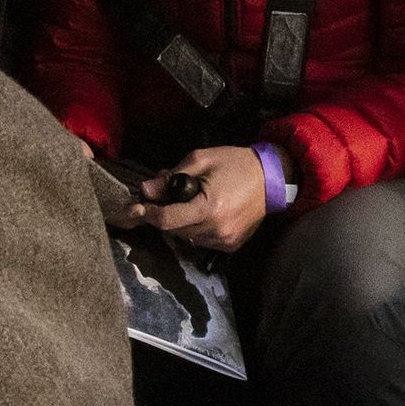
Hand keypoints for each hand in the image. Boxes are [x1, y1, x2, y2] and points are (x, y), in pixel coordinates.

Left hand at [143, 143, 270, 252]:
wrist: (271, 178)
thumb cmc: (235, 164)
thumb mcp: (201, 160)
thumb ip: (172, 176)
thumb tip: (146, 190)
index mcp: (209, 207)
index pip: (166, 219)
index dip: (147, 213)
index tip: (133, 208)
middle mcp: (216, 230)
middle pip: (174, 229)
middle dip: (166, 213)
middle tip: (169, 194)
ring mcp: (225, 241)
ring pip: (187, 237)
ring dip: (182, 222)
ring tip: (191, 202)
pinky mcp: (232, 245)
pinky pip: (202, 241)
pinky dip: (197, 229)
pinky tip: (205, 213)